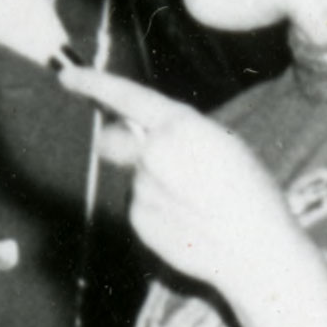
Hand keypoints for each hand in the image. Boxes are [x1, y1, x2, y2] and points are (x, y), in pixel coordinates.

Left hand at [40, 53, 303, 300]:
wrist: (257, 250)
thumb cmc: (249, 194)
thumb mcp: (221, 143)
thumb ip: (174, 132)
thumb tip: (136, 134)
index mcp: (180, 126)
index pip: (125, 96)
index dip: (92, 83)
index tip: (69, 77)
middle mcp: (153, 154)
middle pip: (114, 140)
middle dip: (120, 144)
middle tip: (155, 161)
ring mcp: (143, 189)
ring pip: (134, 178)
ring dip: (154, 184)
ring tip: (196, 203)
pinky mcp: (139, 221)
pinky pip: (139, 207)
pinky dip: (157, 211)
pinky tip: (187, 222)